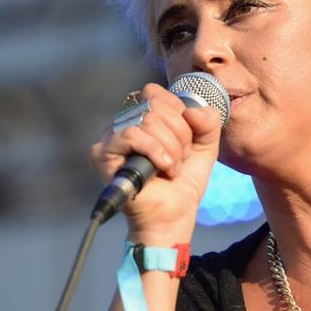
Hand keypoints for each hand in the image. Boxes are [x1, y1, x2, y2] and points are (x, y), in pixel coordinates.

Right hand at [89, 83, 222, 241]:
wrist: (173, 217)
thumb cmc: (182, 183)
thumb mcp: (205, 146)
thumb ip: (207, 121)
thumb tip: (192, 110)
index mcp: (142, 117)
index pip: (156, 93)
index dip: (179, 113)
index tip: (188, 141)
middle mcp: (123, 123)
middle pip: (155, 104)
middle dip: (180, 133)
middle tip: (181, 158)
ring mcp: (111, 138)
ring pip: (147, 119)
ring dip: (171, 147)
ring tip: (172, 167)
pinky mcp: (103, 154)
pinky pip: (131, 134)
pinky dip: (155, 150)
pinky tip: (163, 167)